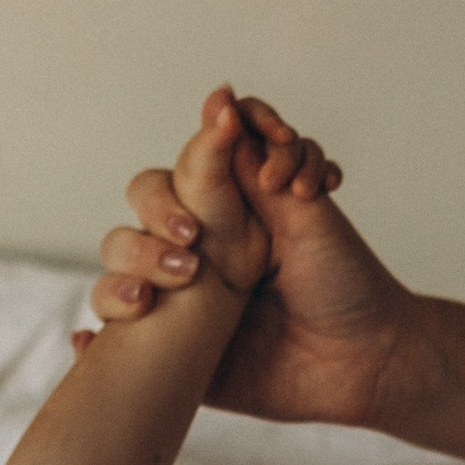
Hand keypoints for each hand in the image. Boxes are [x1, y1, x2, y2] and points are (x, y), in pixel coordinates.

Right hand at [87, 88, 431, 427]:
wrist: (365, 362)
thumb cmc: (345, 282)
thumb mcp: (306, 211)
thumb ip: (256, 163)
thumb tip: (221, 102)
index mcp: (231, 207)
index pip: (187, 164)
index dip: (206, 155)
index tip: (264, 174)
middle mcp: (201, 245)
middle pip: (144, 204)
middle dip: (158, 213)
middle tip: (197, 239)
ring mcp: (181, 298)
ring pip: (119, 265)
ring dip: (128, 270)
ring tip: (162, 292)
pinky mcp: (173, 350)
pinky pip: (115, 336)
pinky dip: (99, 332)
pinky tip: (105, 334)